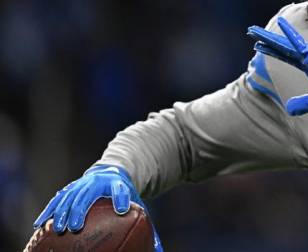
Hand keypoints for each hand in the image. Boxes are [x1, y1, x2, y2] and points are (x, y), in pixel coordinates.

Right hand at [33, 164, 162, 251]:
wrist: (113, 172)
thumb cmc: (125, 195)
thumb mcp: (137, 203)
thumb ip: (144, 223)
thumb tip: (159, 249)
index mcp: (118, 183)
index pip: (121, 190)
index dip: (121, 198)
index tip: (121, 210)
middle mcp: (98, 182)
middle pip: (87, 194)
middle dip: (80, 210)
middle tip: (75, 227)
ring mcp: (82, 183)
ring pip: (69, 196)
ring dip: (62, 212)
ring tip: (58, 229)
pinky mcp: (70, 187)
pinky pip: (57, 199)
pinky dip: (49, 211)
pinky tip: (40, 224)